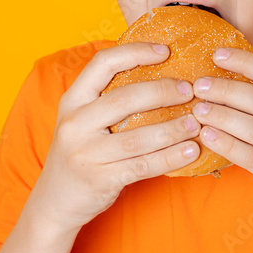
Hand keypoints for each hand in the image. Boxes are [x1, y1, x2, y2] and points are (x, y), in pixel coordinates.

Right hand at [33, 43, 200, 232]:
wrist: (55, 202)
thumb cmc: (81, 152)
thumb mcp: (82, 120)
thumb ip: (107, 99)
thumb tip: (160, 72)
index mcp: (72, 100)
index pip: (103, 63)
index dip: (136, 52)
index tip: (166, 50)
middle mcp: (75, 123)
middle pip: (125, 98)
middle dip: (163, 91)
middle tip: (190, 90)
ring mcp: (86, 153)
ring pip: (139, 137)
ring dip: (174, 128)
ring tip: (197, 122)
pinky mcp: (100, 179)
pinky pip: (144, 166)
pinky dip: (171, 158)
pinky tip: (191, 151)